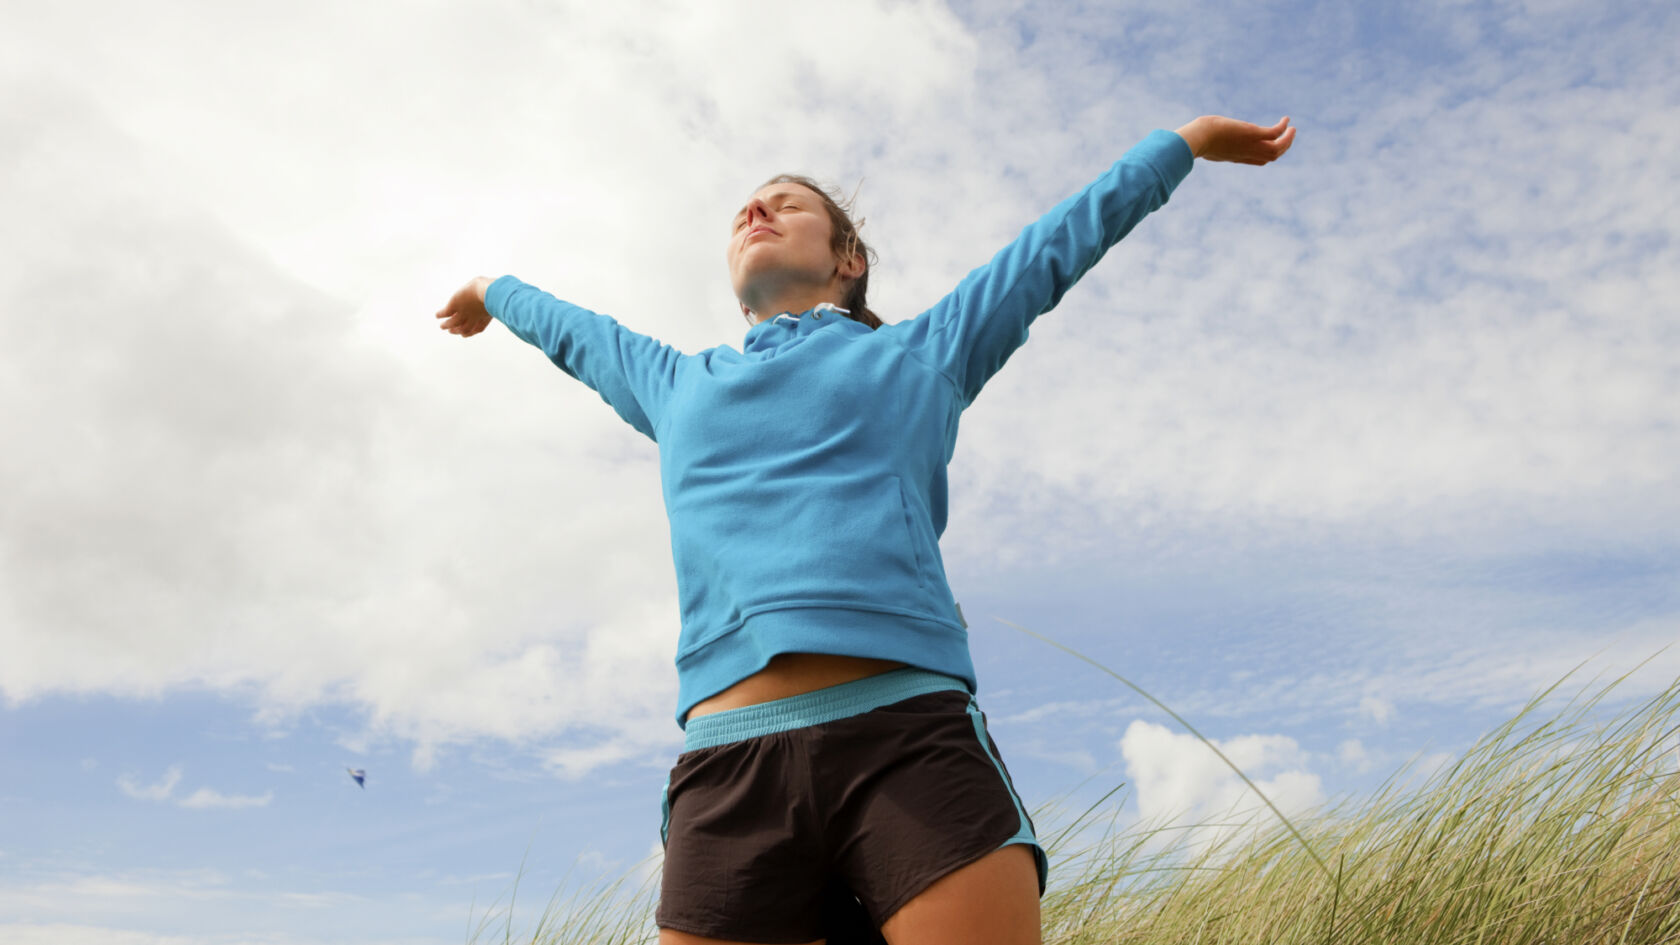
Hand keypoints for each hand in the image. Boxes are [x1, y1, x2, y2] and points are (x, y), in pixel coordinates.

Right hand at [435, 276, 494, 336]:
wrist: (488, 291)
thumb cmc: (495, 289)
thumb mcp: (495, 292)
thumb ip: (493, 293)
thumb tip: (491, 286)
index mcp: (486, 316)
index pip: (478, 328)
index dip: (471, 332)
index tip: (464, 334)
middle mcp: (474, 318)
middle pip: (465, 329)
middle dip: (458, 331)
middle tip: (451, 331)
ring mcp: (464, 312)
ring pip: (453, 323)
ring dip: (447, 325)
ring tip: (442, 326)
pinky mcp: (455, 305)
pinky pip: (446, 313)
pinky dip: (441, 314)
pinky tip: (437, 315)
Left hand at [1175, 116, 1295, 164]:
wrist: (1198, 138)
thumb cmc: (1196, 140)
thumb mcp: (1203, 146)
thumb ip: (1206, 146)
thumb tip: (1195, 144)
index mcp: (1236, 157)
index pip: (1258, 161)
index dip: (1267, 156)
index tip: (1272, 146)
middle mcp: (1246, 154)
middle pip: (1271, 157)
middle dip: (1282, 147)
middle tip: (1288, 136)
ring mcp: (1251, 145)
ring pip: (1277, 149)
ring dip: (1287, 139)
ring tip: (1292, 129)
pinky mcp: (1253, 134)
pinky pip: (1274, 134)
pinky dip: (1282, 128)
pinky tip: (1286, 119)